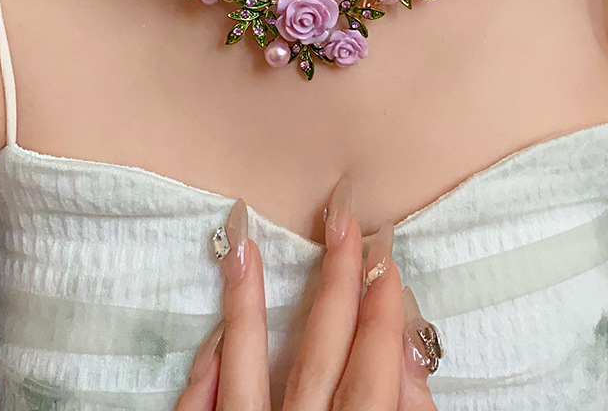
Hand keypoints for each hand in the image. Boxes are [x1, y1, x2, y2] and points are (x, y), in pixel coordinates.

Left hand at [174, 177, 439, 409]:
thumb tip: (407, 350)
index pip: (372, 366)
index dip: (382, 308)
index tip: (384, 254)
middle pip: (319, 353)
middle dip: (335, 280)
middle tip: (341, 216)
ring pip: (246, 368)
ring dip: (248, 300)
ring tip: (244, 241)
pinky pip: (201, 409)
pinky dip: (208, 366)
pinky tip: (212, 324)